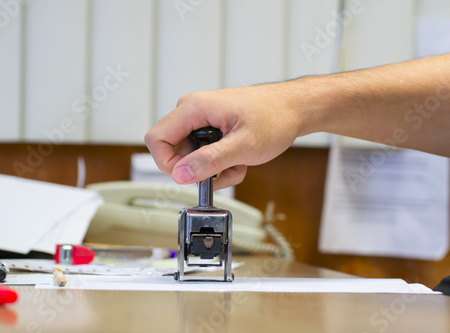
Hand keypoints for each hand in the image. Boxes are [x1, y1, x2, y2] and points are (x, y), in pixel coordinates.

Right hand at [144, 82, 305, 188]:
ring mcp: (200, 118)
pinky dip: (218, 163)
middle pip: (172, 150)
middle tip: (222, 172)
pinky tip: (237, 161)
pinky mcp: (209, 126)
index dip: (168, 164)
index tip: (191, 176)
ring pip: (189, 155)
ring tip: (236, 165)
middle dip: (196, 169)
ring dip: (211, 168)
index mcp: (194, 108)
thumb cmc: (275, 117)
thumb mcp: (243, 146)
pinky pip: (201, 152)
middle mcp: (192, 110)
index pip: (156, 139)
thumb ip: (210, 161)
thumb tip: (180, 174)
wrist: (293, 108)